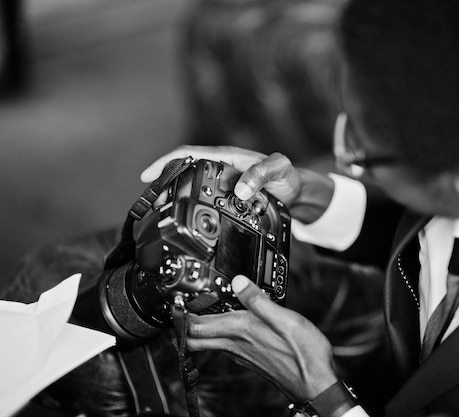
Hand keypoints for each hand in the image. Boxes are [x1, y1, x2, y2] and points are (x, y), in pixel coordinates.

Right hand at [141, 145, 301, 204]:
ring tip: (163, 215)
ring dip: (176, 199)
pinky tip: (186, 221)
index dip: (166, 163)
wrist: (296, 192)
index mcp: (226, 157)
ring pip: (191, 189)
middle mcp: (220, 169)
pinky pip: (203, 202)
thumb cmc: (287, 176)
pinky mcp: (226, 200)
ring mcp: (222, 184)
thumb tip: (239, 189)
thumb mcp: (278, 170)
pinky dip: (191, 210)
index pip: (189, 154)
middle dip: (164, 186)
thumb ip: (261, 174)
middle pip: (183, 173)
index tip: (148, 175)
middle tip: (154, 205)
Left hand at [187, 275, 338, 401]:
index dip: (181, 314)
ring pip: (207, 343)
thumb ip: (259, 300)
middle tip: (178, 308)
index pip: (196, 326)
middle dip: (182, 325)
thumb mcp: (285, 319)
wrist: (314, 384)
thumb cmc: (304, 355)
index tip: (176, 300)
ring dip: (198, 329)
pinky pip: (223, 346)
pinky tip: (228, 325)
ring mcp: (241, 354)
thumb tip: (238, 282)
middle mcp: (236, 344)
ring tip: (198, 311)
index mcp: (241, 331)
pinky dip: (216, 334)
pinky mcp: (250, 359)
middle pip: (195, 338)